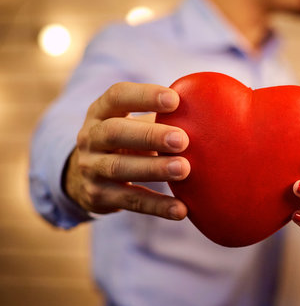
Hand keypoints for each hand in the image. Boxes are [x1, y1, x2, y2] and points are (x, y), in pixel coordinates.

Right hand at [64, 82, 189, 219]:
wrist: (85, 178)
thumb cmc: (127, 140)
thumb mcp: (133, 123)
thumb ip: (161, 116)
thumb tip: (210, 108)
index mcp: (101, 111)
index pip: (118, 96)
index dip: (144, 96)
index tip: (174, 100)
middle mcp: (90, 137)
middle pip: (114, 132)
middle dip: (149, 135)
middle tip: (182, 140)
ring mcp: (91, 168)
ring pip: (119, 167)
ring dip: (153, 169)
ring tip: (184, 169)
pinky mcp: (98, 196)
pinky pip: (129, 201)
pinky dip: (156, 206)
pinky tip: (180, 209)